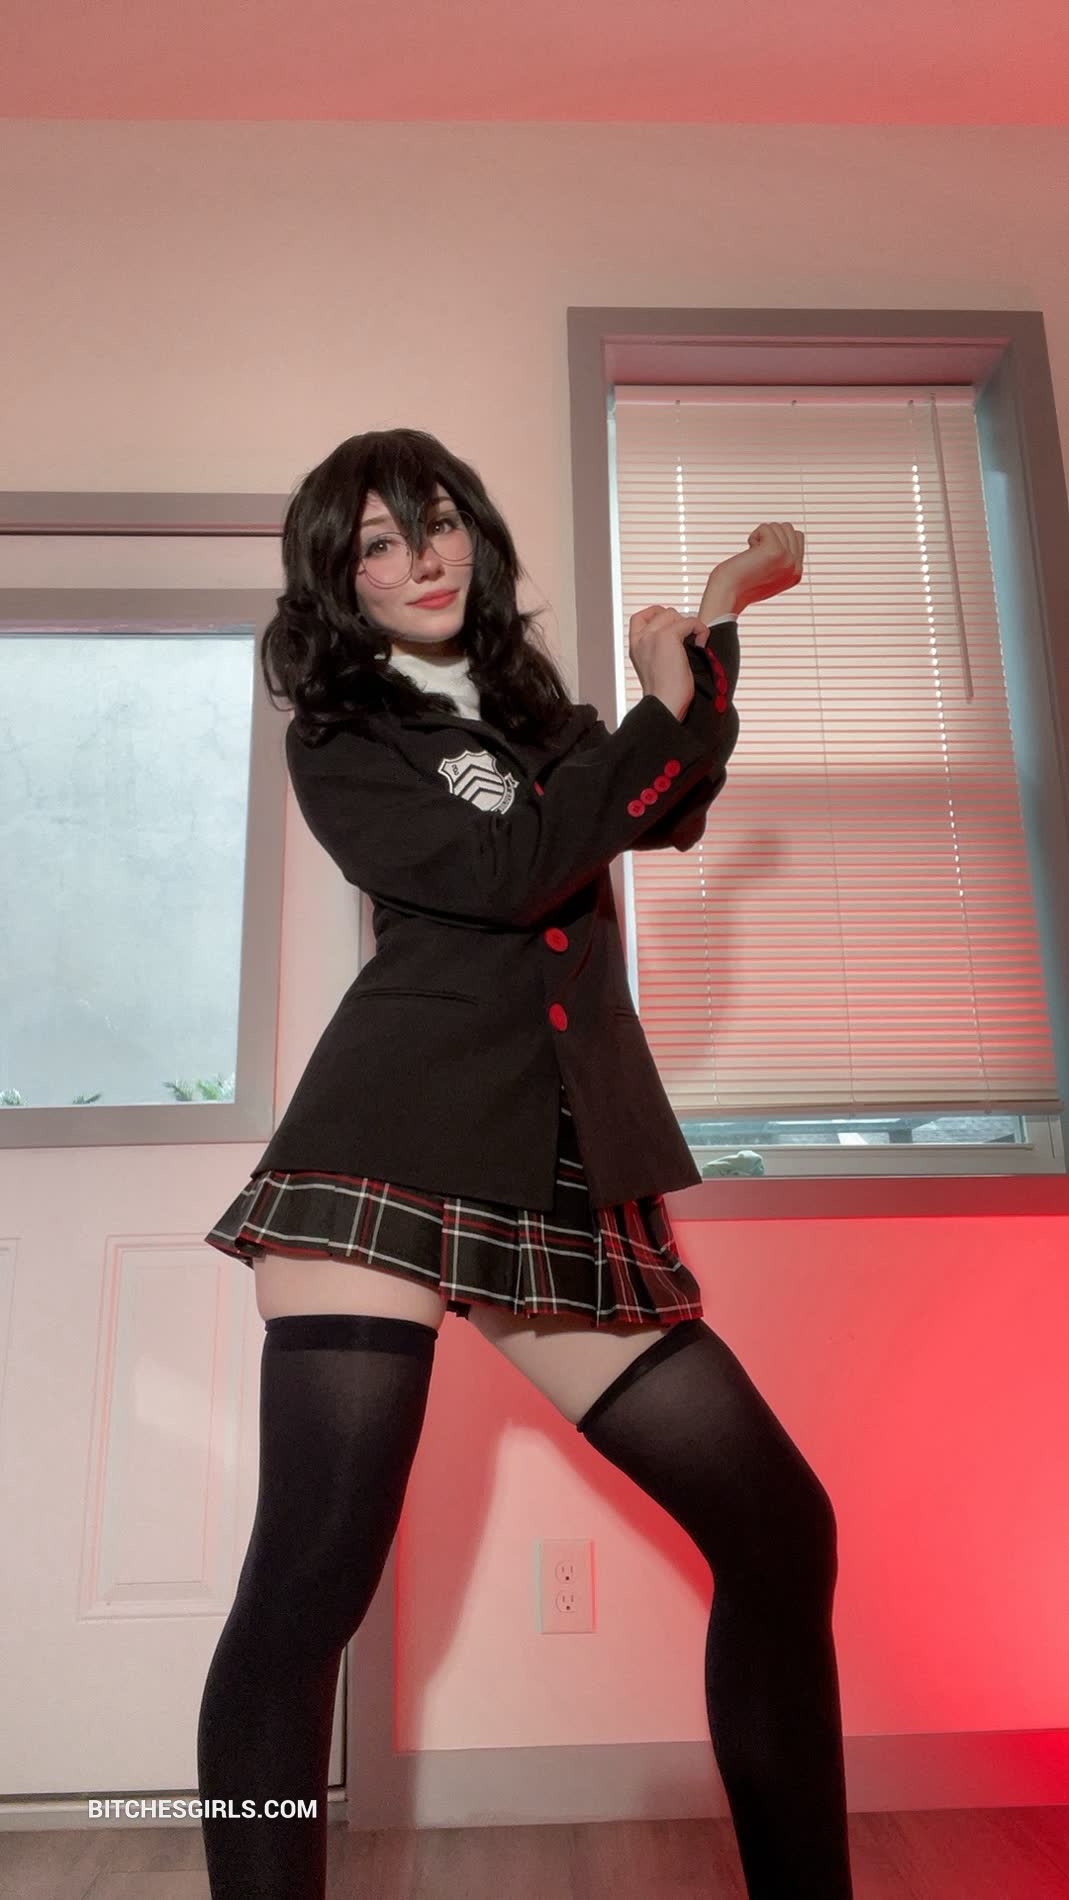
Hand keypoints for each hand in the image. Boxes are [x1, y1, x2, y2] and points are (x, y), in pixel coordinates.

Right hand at [629, 604, 710, 719]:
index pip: (640, 617)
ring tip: (695, 644)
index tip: (672, 626)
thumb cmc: (666, 694)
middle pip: (662, 612)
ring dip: (690, 625)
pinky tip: (702, 644)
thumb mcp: (656, 667)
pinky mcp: (668, 637)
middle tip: (688, 641)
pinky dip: (700, 629)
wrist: (665, 704)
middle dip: (679, 622)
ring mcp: (653, 635)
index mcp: (635, 646)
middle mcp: (641, 638)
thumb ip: (659, 650)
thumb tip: (682, 636)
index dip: (657, 614)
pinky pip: (690, 621)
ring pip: (675, 614)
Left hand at [701, 521, 804, 617]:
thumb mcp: (770, 573)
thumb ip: (782, 557)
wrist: (728, 594)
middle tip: (757, 556)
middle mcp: (796, 566)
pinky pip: (765, 527)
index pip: (797, 536)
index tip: (763, 556)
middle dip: (770, 536)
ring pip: (778, 526)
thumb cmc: (742, 584)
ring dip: (761, 536)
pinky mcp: (776, 550)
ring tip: (753, 556)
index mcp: (796, 573)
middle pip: (788, 528)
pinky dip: (753, 536)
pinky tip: (749, 553)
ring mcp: (788, 558)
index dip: (778, 538)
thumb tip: (784, 531)